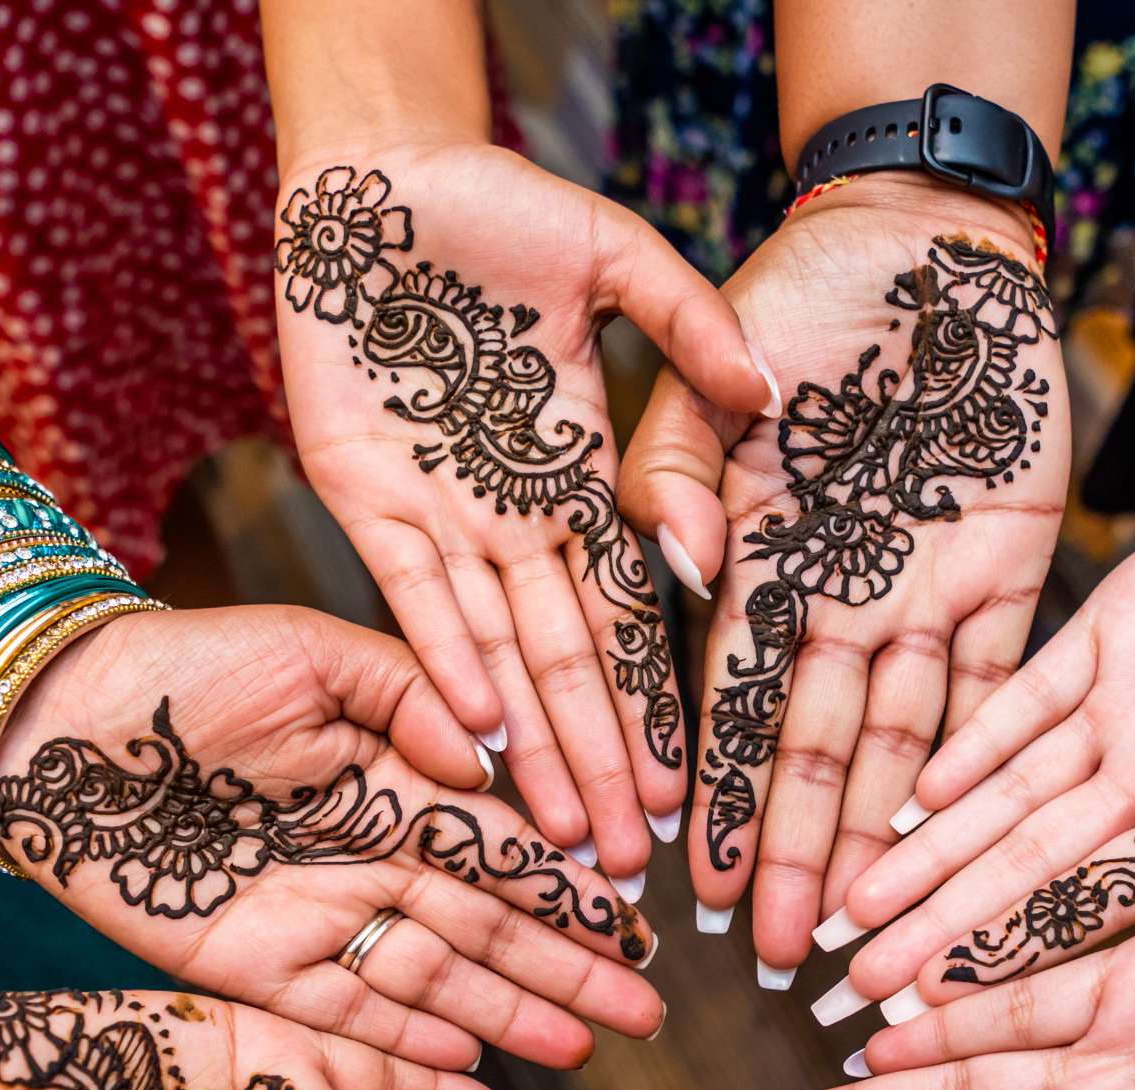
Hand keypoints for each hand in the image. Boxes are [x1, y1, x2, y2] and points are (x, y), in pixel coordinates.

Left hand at [0, 607, 662, 1069]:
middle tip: (644, 1009)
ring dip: (508, 1014)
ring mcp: (316, 915)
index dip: (568, 886)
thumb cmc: (180, 668)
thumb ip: (409, 696)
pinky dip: (405, 1039)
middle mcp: (370, 857)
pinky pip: (344, 1010)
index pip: (503, 844)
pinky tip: (471, 1063)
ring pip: (433, 977)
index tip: (637, 922)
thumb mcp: (310, 651)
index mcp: (392, 780)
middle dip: (567, 968)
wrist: (55, 721)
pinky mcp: (253, 964)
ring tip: (583, 1047)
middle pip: (488, 925)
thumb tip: (489, 762)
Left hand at [273, 146, 773, 882]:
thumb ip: (688, 324)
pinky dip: (447, 658)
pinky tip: (481, 731)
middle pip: (571, 665)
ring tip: (567, 835)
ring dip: (533, 743)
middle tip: (635, 865)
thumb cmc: (498, 212)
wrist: (377, 178)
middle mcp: (519, 519)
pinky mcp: (367, 496)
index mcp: (583, 478)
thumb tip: (766, 396)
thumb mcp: (615, 258)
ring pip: (499, 654)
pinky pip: (414, 593)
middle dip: (603, 764)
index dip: (660, 702)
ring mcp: (444, 514)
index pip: (634, 615)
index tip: (694, 787)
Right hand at [620, 173, 1067, 982]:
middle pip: (815, 752)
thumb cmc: (796, 303)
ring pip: (903, 742)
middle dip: (798, 857)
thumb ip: (671, 474)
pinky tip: (961, 836)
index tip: (694, 885)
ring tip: (867, 929)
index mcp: (760, 568)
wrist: (921, 243)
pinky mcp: (1012, 569)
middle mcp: (841, 605)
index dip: (716, 800)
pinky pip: (999, 678)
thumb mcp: (709, 380)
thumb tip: (669, 566)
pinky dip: (979, 753)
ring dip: (885, 837)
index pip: (729, 707)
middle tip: (783, 958)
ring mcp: (926, 595)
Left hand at [820, 426, 1134, 1019]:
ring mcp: (1127, 703)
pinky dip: (967, 739)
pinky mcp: (1110, 624)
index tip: (947, 1021)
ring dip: (929, 850)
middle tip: (853, 993)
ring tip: (849, 911)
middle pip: (1027, 867)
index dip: (1022, 961)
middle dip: (940, 931)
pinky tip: (906, 798)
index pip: (1103, 907)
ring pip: (1004, 790)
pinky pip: (1021, 692)